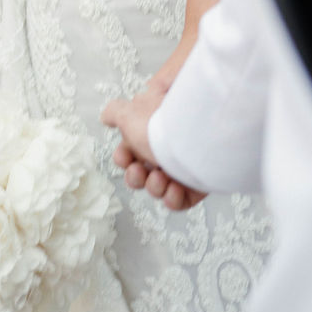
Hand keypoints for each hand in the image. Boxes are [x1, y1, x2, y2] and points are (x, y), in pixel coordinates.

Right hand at [101, 86, 206, 211]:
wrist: (204, 129)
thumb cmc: (164, 120)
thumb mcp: (131, 112)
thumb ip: (116, 113)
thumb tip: (106, 116)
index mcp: (153, 126)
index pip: (133, 147)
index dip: (123, 156)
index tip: (124, 157)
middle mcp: (169, 144)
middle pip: (144, 170)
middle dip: (134, 176)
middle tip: (138, 171)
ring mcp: (185, 164)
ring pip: (161, 185)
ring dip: (154, 187)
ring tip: (160, 178)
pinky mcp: (201, 181)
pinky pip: (182, 198)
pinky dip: (173, 199)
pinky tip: (174, 190)